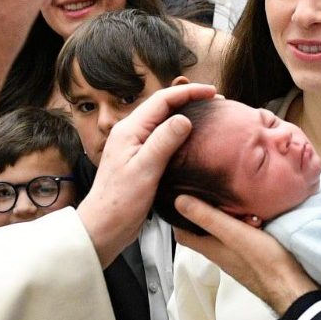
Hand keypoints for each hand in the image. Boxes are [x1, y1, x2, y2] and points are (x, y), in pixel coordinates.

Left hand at [75, 83, 215, 265]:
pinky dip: (180, 133)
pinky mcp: (141, 160)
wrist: (103, 227)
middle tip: (216, 103)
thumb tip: (184, 119)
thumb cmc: (120, 201)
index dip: (188, 92)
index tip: (212, 93)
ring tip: (209, 116)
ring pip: (163, 122)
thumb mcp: (144, 170)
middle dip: (189, 100)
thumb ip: (163, 142)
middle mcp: (131, 133)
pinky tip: (193, 140)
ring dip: (186, 115)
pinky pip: (163, 138)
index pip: (162, 100)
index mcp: (129, 130)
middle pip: (163, 107)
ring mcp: (135, 146)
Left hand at [173, 194, 316, 315]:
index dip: (178, 216)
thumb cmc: (264, 261)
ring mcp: (237, 257)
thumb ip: (208, 218)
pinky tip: (254, 216)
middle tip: (214, 194)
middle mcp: (220, 254)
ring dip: (227, 217)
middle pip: (203, 231)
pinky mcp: (252, 257)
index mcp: (210, 249)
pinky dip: (242, 224)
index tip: (183, 197)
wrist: (293, 287)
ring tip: (237, 201)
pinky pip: (240, 237)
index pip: (182, 234)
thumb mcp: (233, 234)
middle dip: (205, 212)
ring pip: (222, 233)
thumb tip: (179, 201)